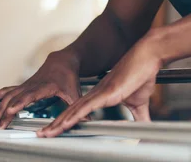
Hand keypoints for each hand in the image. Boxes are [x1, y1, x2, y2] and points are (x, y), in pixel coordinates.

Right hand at [0, 50, 81, 128]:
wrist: (62, 61)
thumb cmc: (68, 76)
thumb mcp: (74, 92)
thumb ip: (78, 107)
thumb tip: (88, 119)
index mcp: (44, 86)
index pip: (30, 95)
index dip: (20, 102)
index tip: (11, 110)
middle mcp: (32, 85)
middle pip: (15, 98)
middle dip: (5, 111)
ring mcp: (25, 84)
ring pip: (9, 94)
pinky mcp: (22, 85)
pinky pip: (7, 89)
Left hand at [36, 37, 160, 137]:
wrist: (148, 56)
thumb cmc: (143, 75)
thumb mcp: (140, 103)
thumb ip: (140, 118)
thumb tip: (145, 130)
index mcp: (101, 96)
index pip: (79, 112)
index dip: (67, 121)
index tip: (56, 130)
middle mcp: (96, 94)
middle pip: (70, 112)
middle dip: (56, 125)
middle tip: (42, 134)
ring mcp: (99, 93)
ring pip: (73, 111)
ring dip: (59, 123)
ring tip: (45, 133)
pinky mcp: (106, 92)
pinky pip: (86, 106)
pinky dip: (74, 116)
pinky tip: (64, 123)